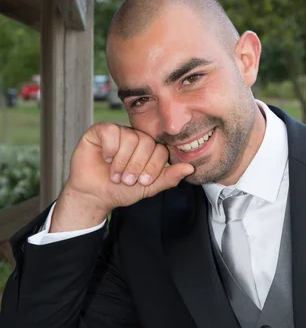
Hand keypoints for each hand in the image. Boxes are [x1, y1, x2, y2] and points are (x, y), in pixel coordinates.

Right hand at [51, 123, 193, 230]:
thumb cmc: (120, 190)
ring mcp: (117, 132)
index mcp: (148, 148)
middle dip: (137, 166)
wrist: (94, 196)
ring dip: (122, 162)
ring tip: (115, 175)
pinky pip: (111, 132)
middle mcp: (134, 137)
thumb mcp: (148, 187)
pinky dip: (109, 149)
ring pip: (129, 137)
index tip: (142, 182)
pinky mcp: (99, 131)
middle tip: (126, 180)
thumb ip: (168, 177)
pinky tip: (105, 158)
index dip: (153, 167)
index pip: (160, 149)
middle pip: (146, 142)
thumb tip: (189, 168)